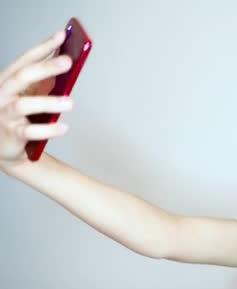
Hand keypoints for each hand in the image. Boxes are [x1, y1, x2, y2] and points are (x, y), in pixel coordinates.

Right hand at [0, 29, 73, 169]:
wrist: (4, 145)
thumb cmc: (18, 115)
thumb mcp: (30, 93)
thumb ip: (45, 79)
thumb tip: (66, 61)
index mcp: (8, 80)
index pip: (25, 59)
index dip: (43, 47)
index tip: (62, 34)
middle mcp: (2, 94)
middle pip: (22, 76)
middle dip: (45, 67)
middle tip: (68, 61)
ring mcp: (5, 114)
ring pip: (24, 105)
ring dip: (48, 101)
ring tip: (70, 102)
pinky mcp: (11, 134)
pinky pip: (30, 131)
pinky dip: (48, 129)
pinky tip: (64, 127)